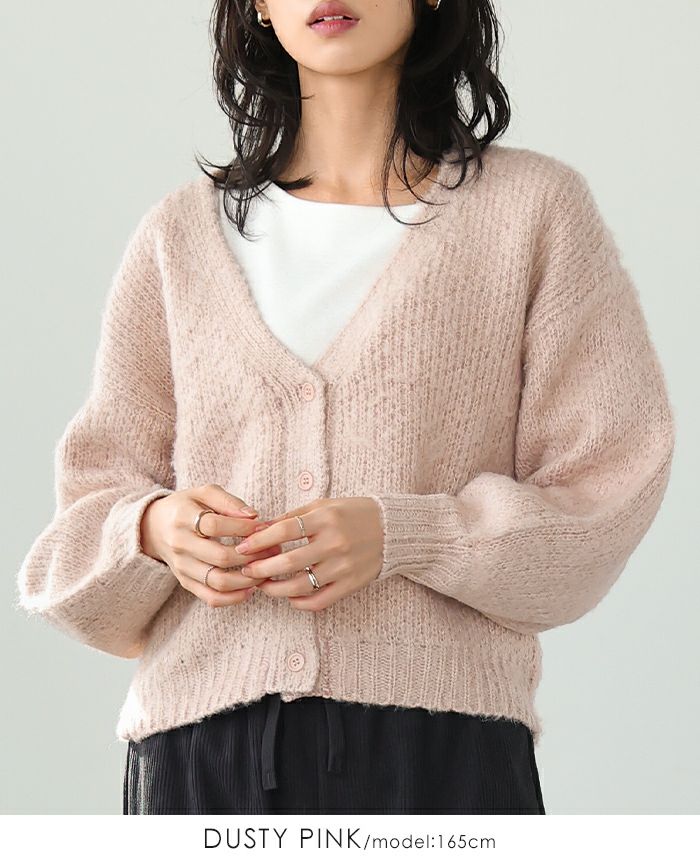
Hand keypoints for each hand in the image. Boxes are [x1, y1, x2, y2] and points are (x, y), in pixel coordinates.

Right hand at [140, 483, 283, 606]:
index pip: (214, 525)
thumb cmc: (187, 507)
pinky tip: (251, 589)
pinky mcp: (185, 583)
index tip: (263, 526)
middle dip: (253, 555)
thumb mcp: (204, 493)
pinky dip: (233, 598)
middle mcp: (179, 545)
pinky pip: (210, 598)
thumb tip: (253, 516)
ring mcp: (182, 567)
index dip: (242, 527)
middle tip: (274, 549)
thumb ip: (228, 501)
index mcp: (182, 517)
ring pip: (217, 582)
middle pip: (219, 557)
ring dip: (247, 579)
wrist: (154, 528)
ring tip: (266, 570)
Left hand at [234, 497, 383, 609]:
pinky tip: (289, 597)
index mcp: (325, 519)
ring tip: (264, 586)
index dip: (258, 541)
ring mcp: (343, 566)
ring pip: (300, 586)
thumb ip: (291, 517)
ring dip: (275, 589)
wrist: (392, 528)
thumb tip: (258, 530)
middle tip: (247, 571)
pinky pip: (319, 601)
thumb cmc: (352, 513)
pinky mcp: (351, 584)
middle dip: (260, 569)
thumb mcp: (322, 506)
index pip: (283, 531)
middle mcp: (334, 543)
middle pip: (287, 562)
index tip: (242, 548)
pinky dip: (300, 603)